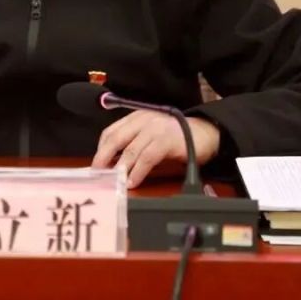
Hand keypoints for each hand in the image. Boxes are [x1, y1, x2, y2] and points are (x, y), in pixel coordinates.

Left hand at [91, 111, 219, 188]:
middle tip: (96, 174)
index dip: (100, 149)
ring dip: (120, 168)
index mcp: (137, 117)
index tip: (95, 165)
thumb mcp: (151, 135)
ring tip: (114, 182)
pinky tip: (133, 181)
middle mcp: (143, 120)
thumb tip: (113, 163)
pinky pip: (147, 157)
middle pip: (115, 139)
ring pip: (130, 150)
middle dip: (102, 158)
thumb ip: (134, 143)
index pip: (110, 132)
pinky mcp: (167, 140)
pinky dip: (138, 171)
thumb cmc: (177, 137)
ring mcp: (155, 129)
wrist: (206, 133)